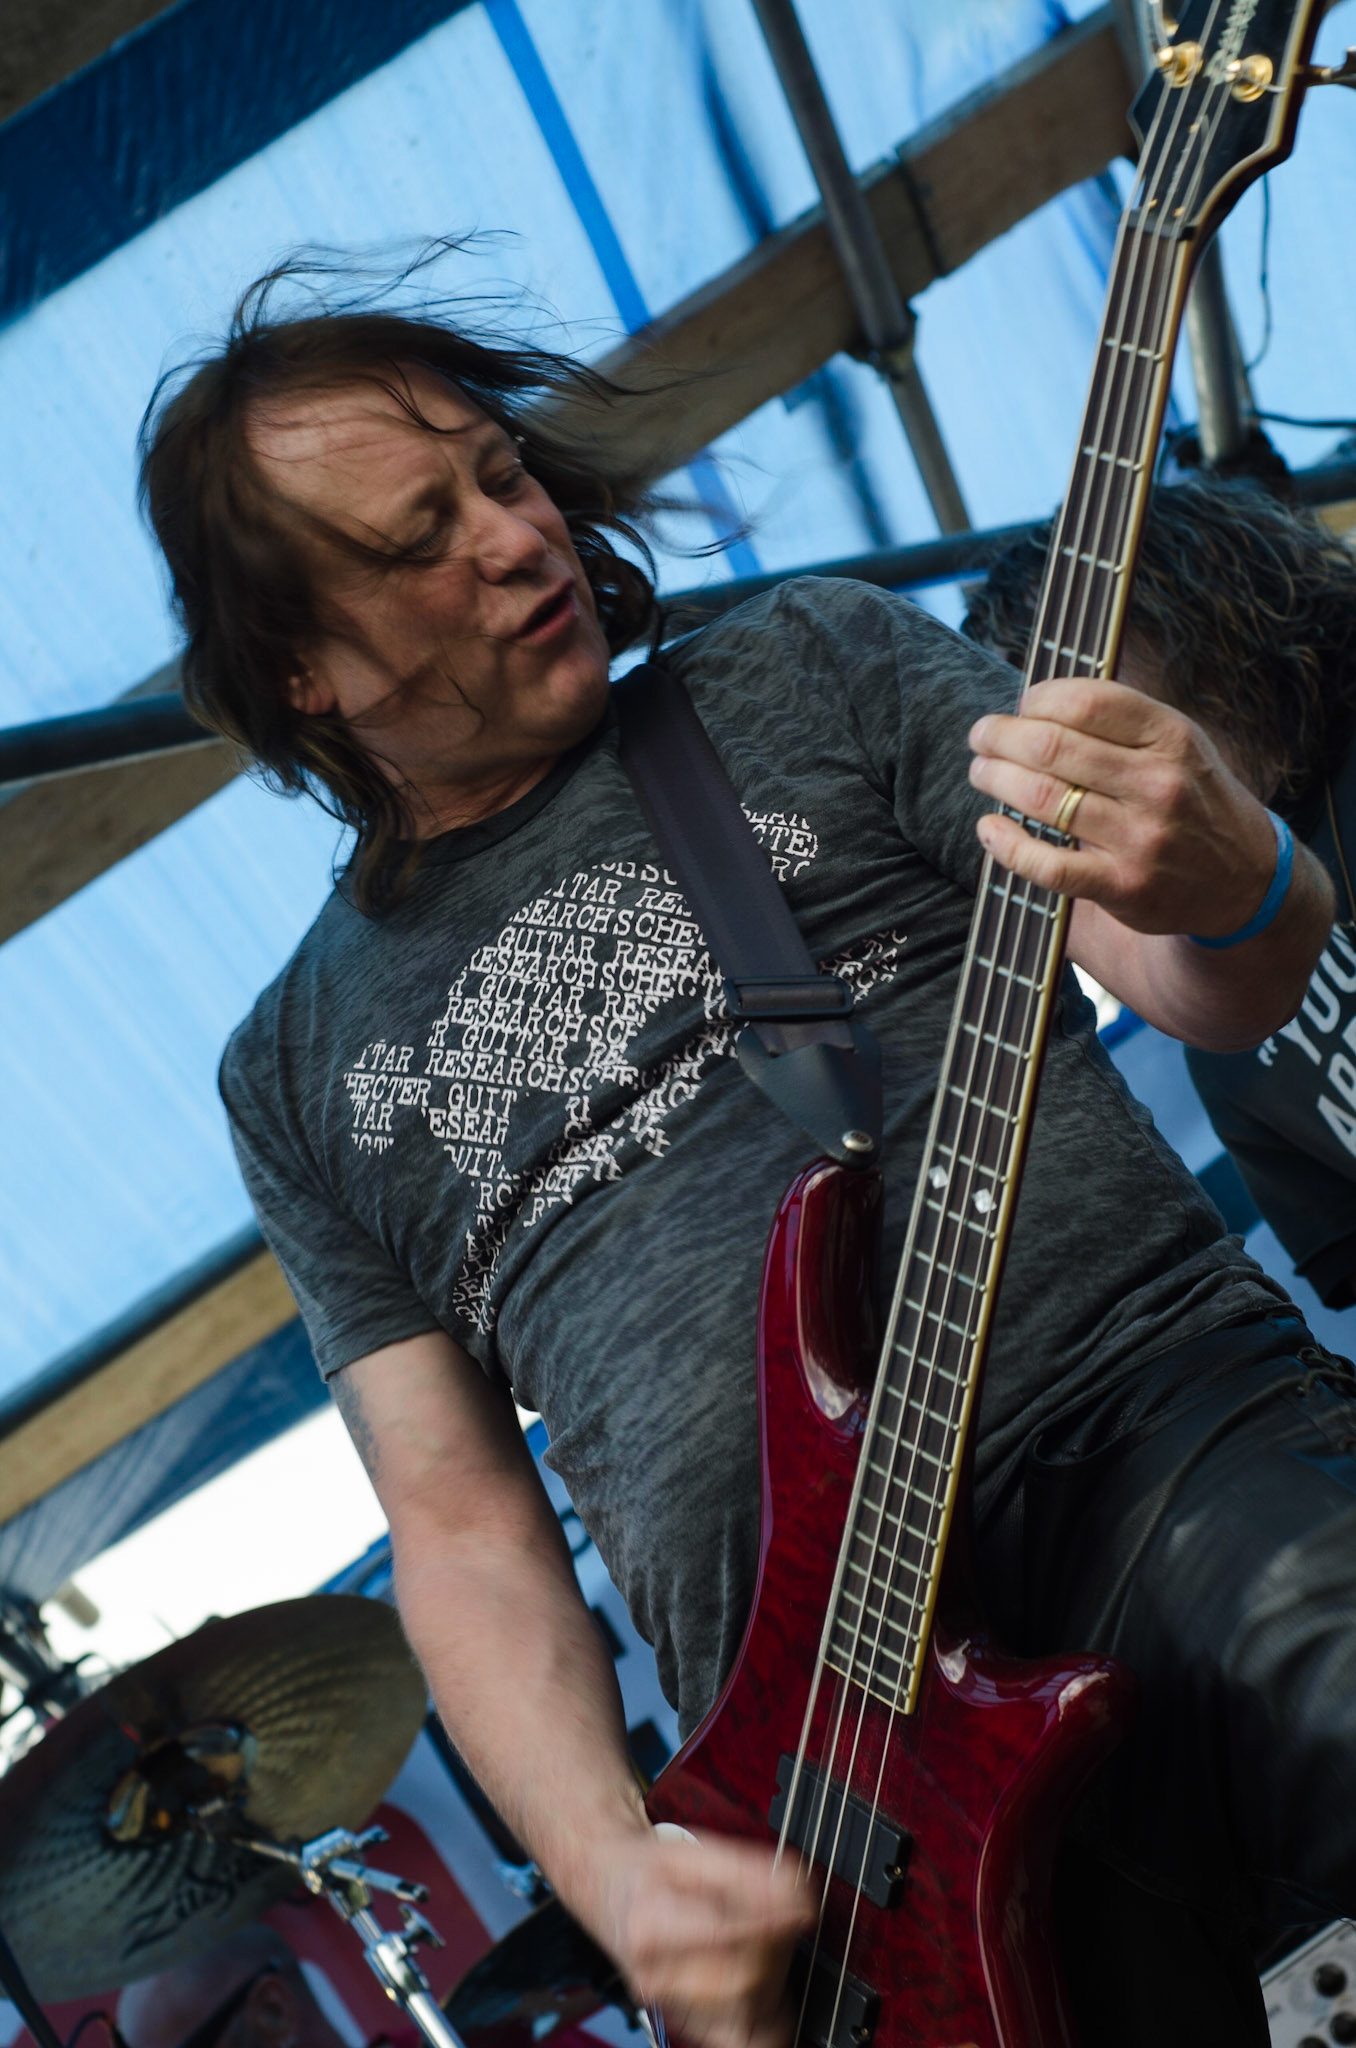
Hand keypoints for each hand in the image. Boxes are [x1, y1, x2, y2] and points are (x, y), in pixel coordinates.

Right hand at [587, 1827, 811, 2047]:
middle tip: (787, 1915)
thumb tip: (795, 1891)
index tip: (801, 1907)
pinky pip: (739, 2040)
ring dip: (774, 1976)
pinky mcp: (682, 2024)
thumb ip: (745, 1870)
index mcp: (650, 1923)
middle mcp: (652, 1974)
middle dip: (777, 1948)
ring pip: (744, 2012)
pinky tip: (769, 1986)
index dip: (772, 1924)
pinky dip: (765, 2017)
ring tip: (771, 1941)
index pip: (723, 1935)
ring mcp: (666, 2005)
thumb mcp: (693, 1851)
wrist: (609, 1892)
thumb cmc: (650, 1871)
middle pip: (738, 1980)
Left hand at [966, 677, 1278, 937]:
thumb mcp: (1179, 745)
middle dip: (1001, 737)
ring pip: (1044, 799)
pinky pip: (1047, 865)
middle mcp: (1159, 784)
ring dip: (996, 780)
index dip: (1038, 699)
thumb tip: (1036, 703)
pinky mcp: (1123, 886)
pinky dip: (1006, 845)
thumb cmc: (1193, 800)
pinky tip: (989, 829)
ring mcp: (1141, 838)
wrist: (1244, 880)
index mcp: (1172, 737)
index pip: (1086, 701)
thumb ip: (1120, 723)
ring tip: (982, 772)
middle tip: (982, 737)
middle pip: (1052, 747)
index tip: (1022, 707)